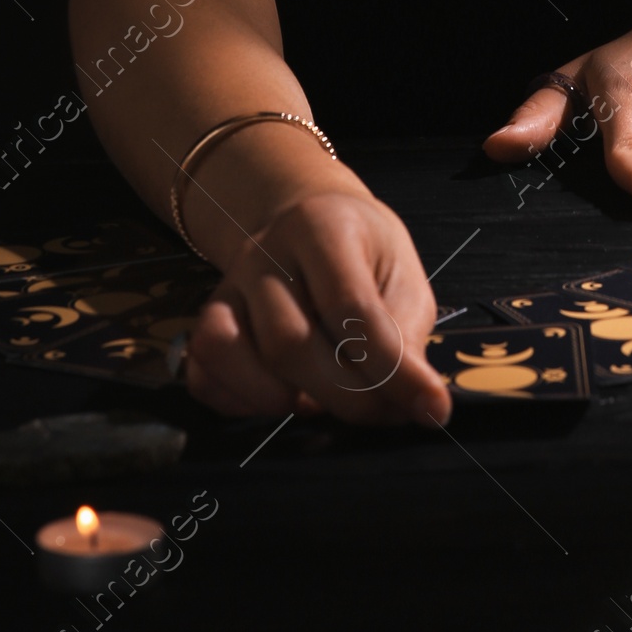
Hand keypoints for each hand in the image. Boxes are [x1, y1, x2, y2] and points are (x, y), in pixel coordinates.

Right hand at [183, 184, 452, 427]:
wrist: (308, 217)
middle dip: (343, 396)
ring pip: (232, 354)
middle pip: (288, 342)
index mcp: (322, 226)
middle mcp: (264, 252)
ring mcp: (228, 285)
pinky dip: (240, 403)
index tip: (429, 408)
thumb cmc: (364, 253)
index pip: (349, 307)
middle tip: (381, 414)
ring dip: (285, 401)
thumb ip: (407, 335)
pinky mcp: (206, 320)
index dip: (389, 368)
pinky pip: (203, 373)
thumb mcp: (402, 275)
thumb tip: (424, 406)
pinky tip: (282, 401)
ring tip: (326, 403)